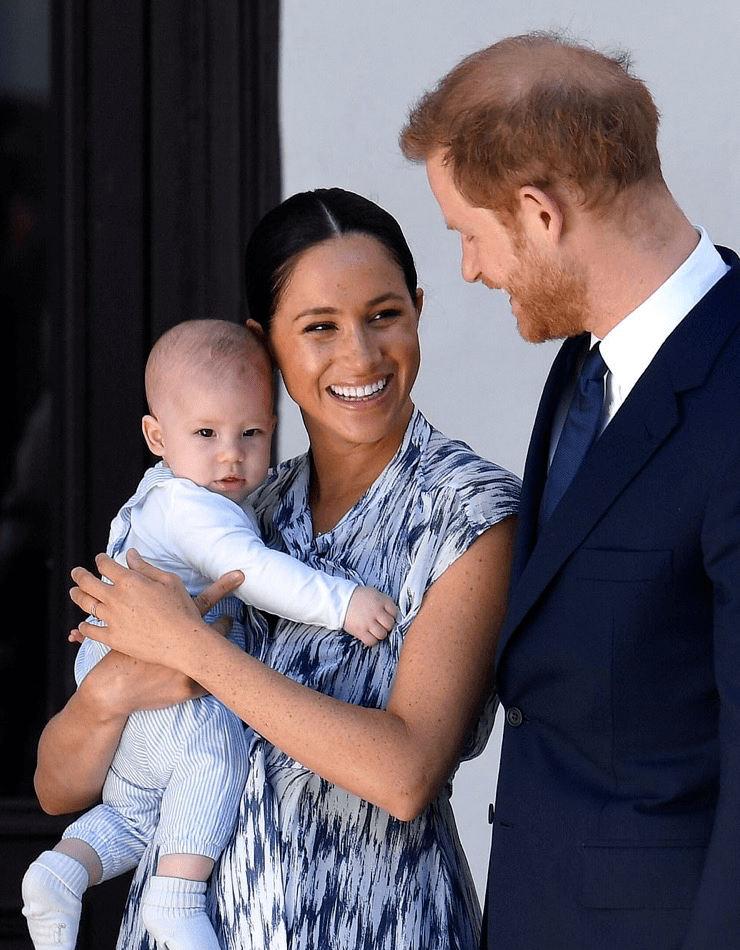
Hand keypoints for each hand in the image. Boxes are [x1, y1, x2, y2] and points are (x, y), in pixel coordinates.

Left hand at [69, 549, 243, 668]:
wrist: (183, 641)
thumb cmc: (181, 608)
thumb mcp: (169, 580)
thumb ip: (146, 567)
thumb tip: (130, 555)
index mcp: (129, 581)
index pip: (106, 565)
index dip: (101, 559)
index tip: (100, 559)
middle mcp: (116, 598)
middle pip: (88, 583)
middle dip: (79, 575)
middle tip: (76, 572)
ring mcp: (112, 619)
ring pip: (86, 604)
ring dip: (77, 596)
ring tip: (74, 592)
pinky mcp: (113, 638)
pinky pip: (91, 631)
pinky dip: (84, 626)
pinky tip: (83, 624)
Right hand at [343, 586, 396, 646]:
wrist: (340, 600)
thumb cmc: (358, 597)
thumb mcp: (373, 593)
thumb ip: (384, 602)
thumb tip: (392, 614)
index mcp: (380, 601)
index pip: (394, 612)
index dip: (391, 615)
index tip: (386, 615)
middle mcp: (376, 611)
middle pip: (390, 624)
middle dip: (386, 625)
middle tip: (380, 624)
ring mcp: (368, 622)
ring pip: (382, 634)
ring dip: (380, 633)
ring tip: (374, 630)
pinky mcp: (360, 631)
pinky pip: (372, 641)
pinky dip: (372, 640)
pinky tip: (369, 635)